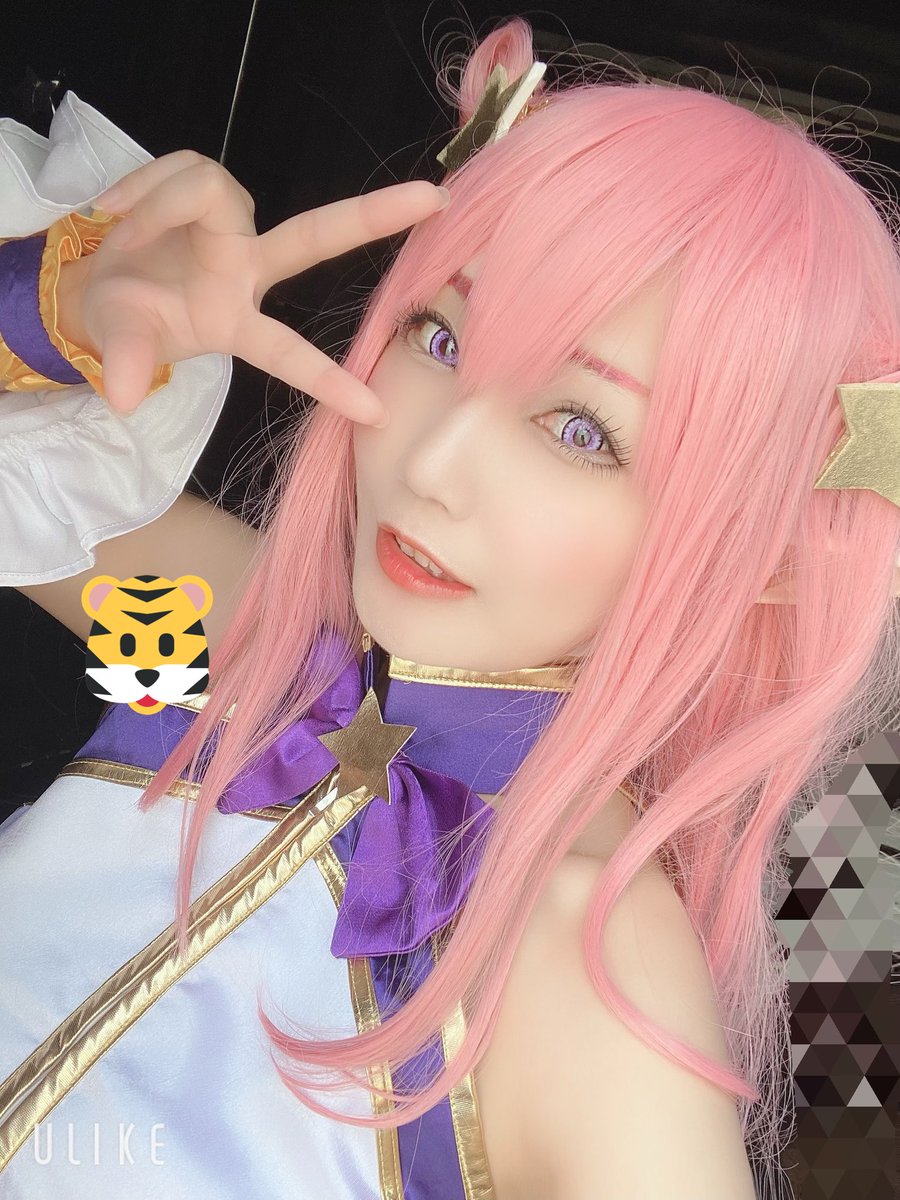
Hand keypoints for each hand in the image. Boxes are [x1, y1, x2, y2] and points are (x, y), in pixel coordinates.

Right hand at [66, 151, 448, 417]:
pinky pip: (182, 169)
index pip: (289, 354)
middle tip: (436, 199)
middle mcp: (248, 269)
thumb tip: (121, 397)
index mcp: (236, 321)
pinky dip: (141, 186)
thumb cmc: (126, 320)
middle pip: (316, 236)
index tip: (377, 415)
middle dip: (375, 217)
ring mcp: (233, 226)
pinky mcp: (208, 190)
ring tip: (118, 228)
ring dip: (156, 204)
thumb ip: (129, 363)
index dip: (328, 383)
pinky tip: (112, 208)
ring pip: (210, 189)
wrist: (96, 281)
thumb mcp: (124, 345)